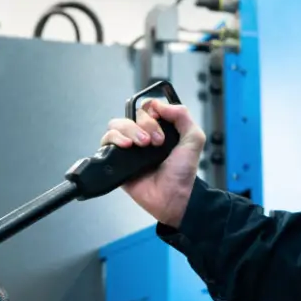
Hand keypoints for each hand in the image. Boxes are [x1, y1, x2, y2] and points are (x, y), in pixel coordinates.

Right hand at [100, 98, 204, 228]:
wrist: (174, 196)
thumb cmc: (182, 172)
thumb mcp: (193, 139)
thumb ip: (182, 116)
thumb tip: (160, 104)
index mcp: (159, 129)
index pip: (148, 108)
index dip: (152, 111)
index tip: (160, 120)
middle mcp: (142, 135)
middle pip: (133, 114)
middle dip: (146, 124)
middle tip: (157, 141)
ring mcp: (129, 147)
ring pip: (117, 124)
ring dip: (129, 130)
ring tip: (142, 145)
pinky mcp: (117, 159)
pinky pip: (106, 141)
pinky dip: (115, 138)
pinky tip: (126, 146)